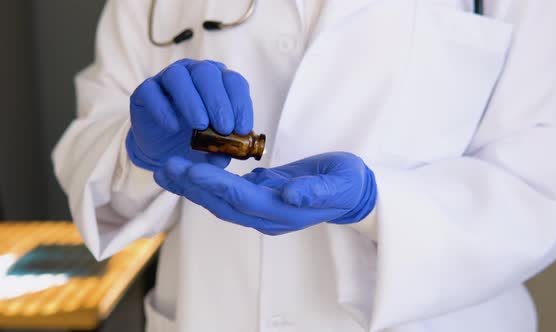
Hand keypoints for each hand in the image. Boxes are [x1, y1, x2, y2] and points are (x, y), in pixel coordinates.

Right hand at [126, 59, 252, 170]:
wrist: (164, 148)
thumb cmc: (195, 141)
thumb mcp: (212, 148)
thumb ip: (220, 151)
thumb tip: (224, 158)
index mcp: (218, 81)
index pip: (233, 82)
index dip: (240, 103)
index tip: (243, 129)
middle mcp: (194, 73)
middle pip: (206, 73)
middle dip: (218, 101)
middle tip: (224, 128)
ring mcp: (167, 77)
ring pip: (178, 76)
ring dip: (192, 101)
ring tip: (200, 126)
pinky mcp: (145, 89)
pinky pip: (151, 91)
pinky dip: (162, 109)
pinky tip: (173, 127)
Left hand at [154, 152, 376, 234]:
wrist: (351, 194)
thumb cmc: (346, 184)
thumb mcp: (339, 184)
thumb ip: (315, 190)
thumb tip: (290, 196)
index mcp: (283, 212)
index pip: (242, 199)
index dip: (215, 185)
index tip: (190, 169)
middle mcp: (267, 216)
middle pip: (222, 204)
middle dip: (192, 187)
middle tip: (164, 167)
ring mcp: (261, 209)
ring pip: (220, 201)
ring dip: (192, 187)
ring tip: (166, 169)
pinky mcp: (260, 198)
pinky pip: (227, 194)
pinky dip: (207, 183)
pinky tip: (189, 169)